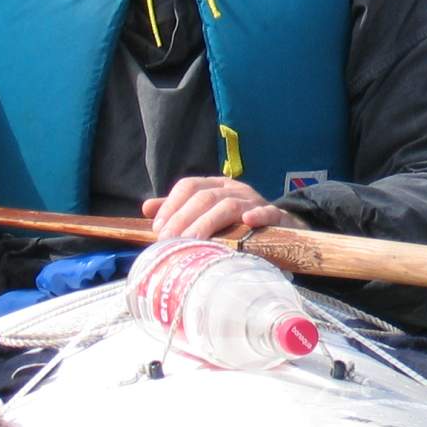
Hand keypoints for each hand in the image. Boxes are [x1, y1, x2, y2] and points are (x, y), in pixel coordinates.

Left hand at [142, 176, 307, 239]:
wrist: (279, 230)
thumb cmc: (235, 225)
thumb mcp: (206, 214)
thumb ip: (179, 210)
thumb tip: (146, 207)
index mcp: (216, 186)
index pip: (189, 186)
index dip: (171, 205)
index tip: (158, 228)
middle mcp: (234, 189)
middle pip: (205, 196)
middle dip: (183, 218)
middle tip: (168, 241)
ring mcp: (254, 201)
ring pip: (229, 205)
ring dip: (207, 223)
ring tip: (191, 241)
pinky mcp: (275, 216)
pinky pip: (267, 212)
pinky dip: (257, 216)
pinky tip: (246, 223)